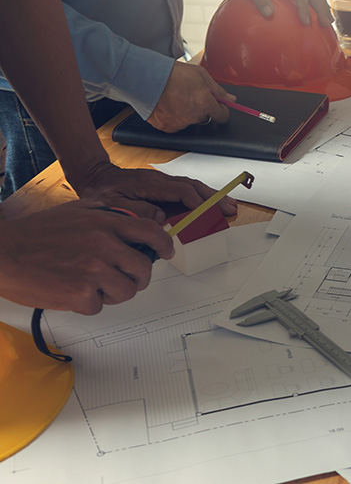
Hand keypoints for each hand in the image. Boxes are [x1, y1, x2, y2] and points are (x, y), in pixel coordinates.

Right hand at [0, 201, 174, 314]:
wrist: (3, 253)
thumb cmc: (34, 233)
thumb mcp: (76, 212)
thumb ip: (105, 215)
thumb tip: (130, 222)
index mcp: (104, 223)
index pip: (150, 232)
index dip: (165, 244)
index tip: (167, 252)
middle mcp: (103, 245)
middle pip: (143, 268)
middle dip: (138, 277)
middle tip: (127, 279)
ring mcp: (94, 270)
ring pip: (126, 290)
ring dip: (114, 292)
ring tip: (93, 285)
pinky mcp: (81, 294)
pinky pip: (100, 306)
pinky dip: (88, 303)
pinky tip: (71, 291)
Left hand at [71, 160, 237, 222]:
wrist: (96, 177)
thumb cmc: (103, 192)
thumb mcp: (113, 204)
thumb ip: (137, 210)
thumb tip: (161, 217)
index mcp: (151, 184)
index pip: (181, 191)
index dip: (196, 202)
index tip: (209, 213)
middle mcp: (161, 180)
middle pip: (194, 187)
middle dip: (214, 198)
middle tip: (230, 208)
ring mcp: (164, 182)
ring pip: (194, 187)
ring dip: (213, 196)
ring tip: (229, 205)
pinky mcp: (164, 186)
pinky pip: (188, 190)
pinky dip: (203, 196)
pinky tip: (212, 203)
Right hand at [148, 62, 231, 132]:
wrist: (145, 77)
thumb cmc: (172, 73)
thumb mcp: (200, 75)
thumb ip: (218, 90)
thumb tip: (231, 99)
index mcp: (205, 103)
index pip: (222, 116)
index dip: (221, 110)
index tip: (219, 107)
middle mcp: (194, 116)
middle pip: (204, 118)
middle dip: (201, 109)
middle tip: (190, 96)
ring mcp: (180, 123)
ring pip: (189, 121)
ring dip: (186, 113)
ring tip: (176, 98)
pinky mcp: (167, 127)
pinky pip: (175, 124)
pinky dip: (173, 117)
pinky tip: (167, 104)